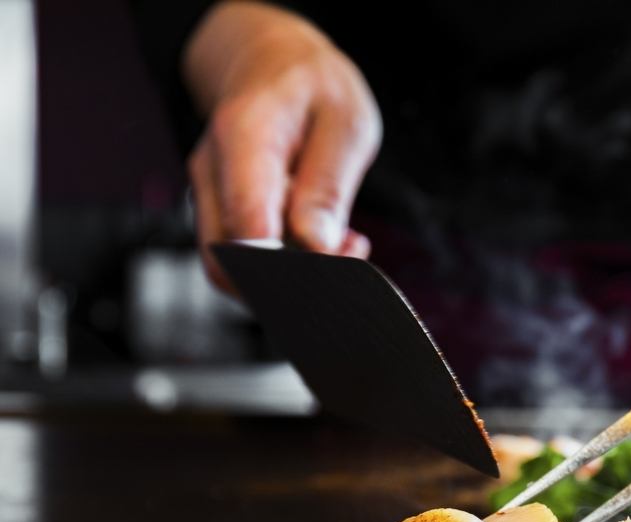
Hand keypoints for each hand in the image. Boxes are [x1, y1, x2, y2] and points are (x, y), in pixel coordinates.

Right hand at [184, 2, 381, 288]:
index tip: (332, 273)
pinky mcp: (222, 211)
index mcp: (244, 137)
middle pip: (228, 262)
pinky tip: (325, 242)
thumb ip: (329, 185)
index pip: (248, 224)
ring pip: (233, 268)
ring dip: (292, 276)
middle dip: (291, 282)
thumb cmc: (313, 88)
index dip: (285, 268)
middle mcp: (213, 171)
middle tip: (349, 259)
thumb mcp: (345, 123)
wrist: (271, 61)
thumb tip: (317, 246)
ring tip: (345, 245)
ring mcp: (211, 195)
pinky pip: (243, 256)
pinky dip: (285, 265)